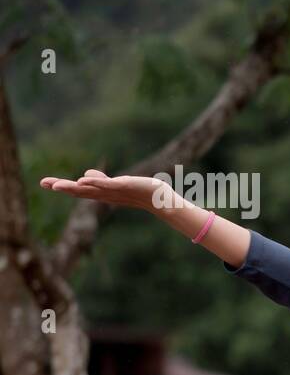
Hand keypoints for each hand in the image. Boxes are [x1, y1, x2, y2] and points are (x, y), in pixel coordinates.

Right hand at [40, 169, 177, 213]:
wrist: (161, 199)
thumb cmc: (139, 191)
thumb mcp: (116, 185)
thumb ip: (100, 181)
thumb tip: (84, 175)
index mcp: (103, 193)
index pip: (79, 190)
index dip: (62, 186)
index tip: (44, 183)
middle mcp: (106, 195)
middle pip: (81, 191)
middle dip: (62, 187)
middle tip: (44, 183)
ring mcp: (115, 192)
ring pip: (91, 190)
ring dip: (74, 187)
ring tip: (57, 185)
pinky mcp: (125, 186)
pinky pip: (108, 185)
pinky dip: (96, 183)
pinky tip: (83, 181)